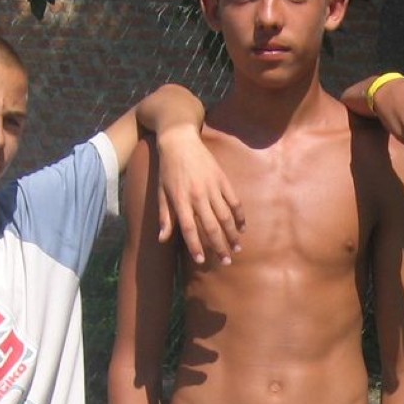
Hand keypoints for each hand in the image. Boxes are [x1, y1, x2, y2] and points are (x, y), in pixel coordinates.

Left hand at [153, 127, 244, 265]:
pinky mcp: (222, 180)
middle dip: (220, 247)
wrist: (180, 141)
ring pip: (226, 217)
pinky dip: (239, 216)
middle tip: (226, 262)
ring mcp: (212, 188)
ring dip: (232, 235)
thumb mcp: (161, 192)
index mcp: (181, 200)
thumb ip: (165, 216)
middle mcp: (198, 196)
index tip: (202, 260)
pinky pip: (234, 201)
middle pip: (211, 227)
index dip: (196, 246)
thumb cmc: (168, 169)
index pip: (189, 229)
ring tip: (237, 249)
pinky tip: (242, 227)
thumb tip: (162, 239)